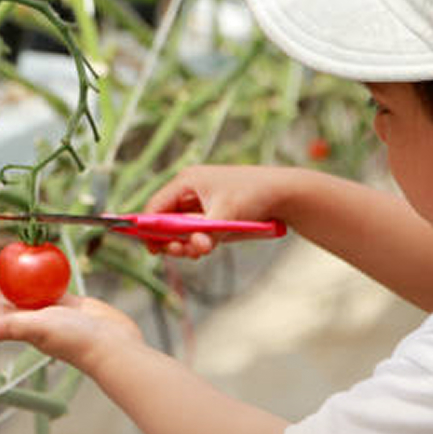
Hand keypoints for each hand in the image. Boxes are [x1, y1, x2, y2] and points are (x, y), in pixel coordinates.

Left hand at [0, 263, 143, 371]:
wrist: (112, 345)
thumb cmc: (76, 340)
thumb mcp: (39, 329)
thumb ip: (9, 328)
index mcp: (20, 326)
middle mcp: (33, 319)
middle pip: (3, 298)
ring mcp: (51, 312)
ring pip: (25, 290)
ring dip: (11, 277)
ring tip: (1, 261)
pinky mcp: (70, 305)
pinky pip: (50, 286)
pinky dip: (41, 275)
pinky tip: (37, 263)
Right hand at [143, 165, 296, 257]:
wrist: (283, 194)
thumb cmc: (255, 194)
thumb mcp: (228, 214)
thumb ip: (207, 233)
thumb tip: (193, 247)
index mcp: (187, 181)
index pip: (156, 206)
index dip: (149, 228)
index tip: (151, 249)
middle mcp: (189, 191)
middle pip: (165, 220)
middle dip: (170, 240)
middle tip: (180, 252)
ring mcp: (200, 204)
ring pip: (180, 230)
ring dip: (186, 244)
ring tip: (201, 249)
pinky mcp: (211, 216)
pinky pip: (195, 233)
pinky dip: (198, 243)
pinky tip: (206, 247)